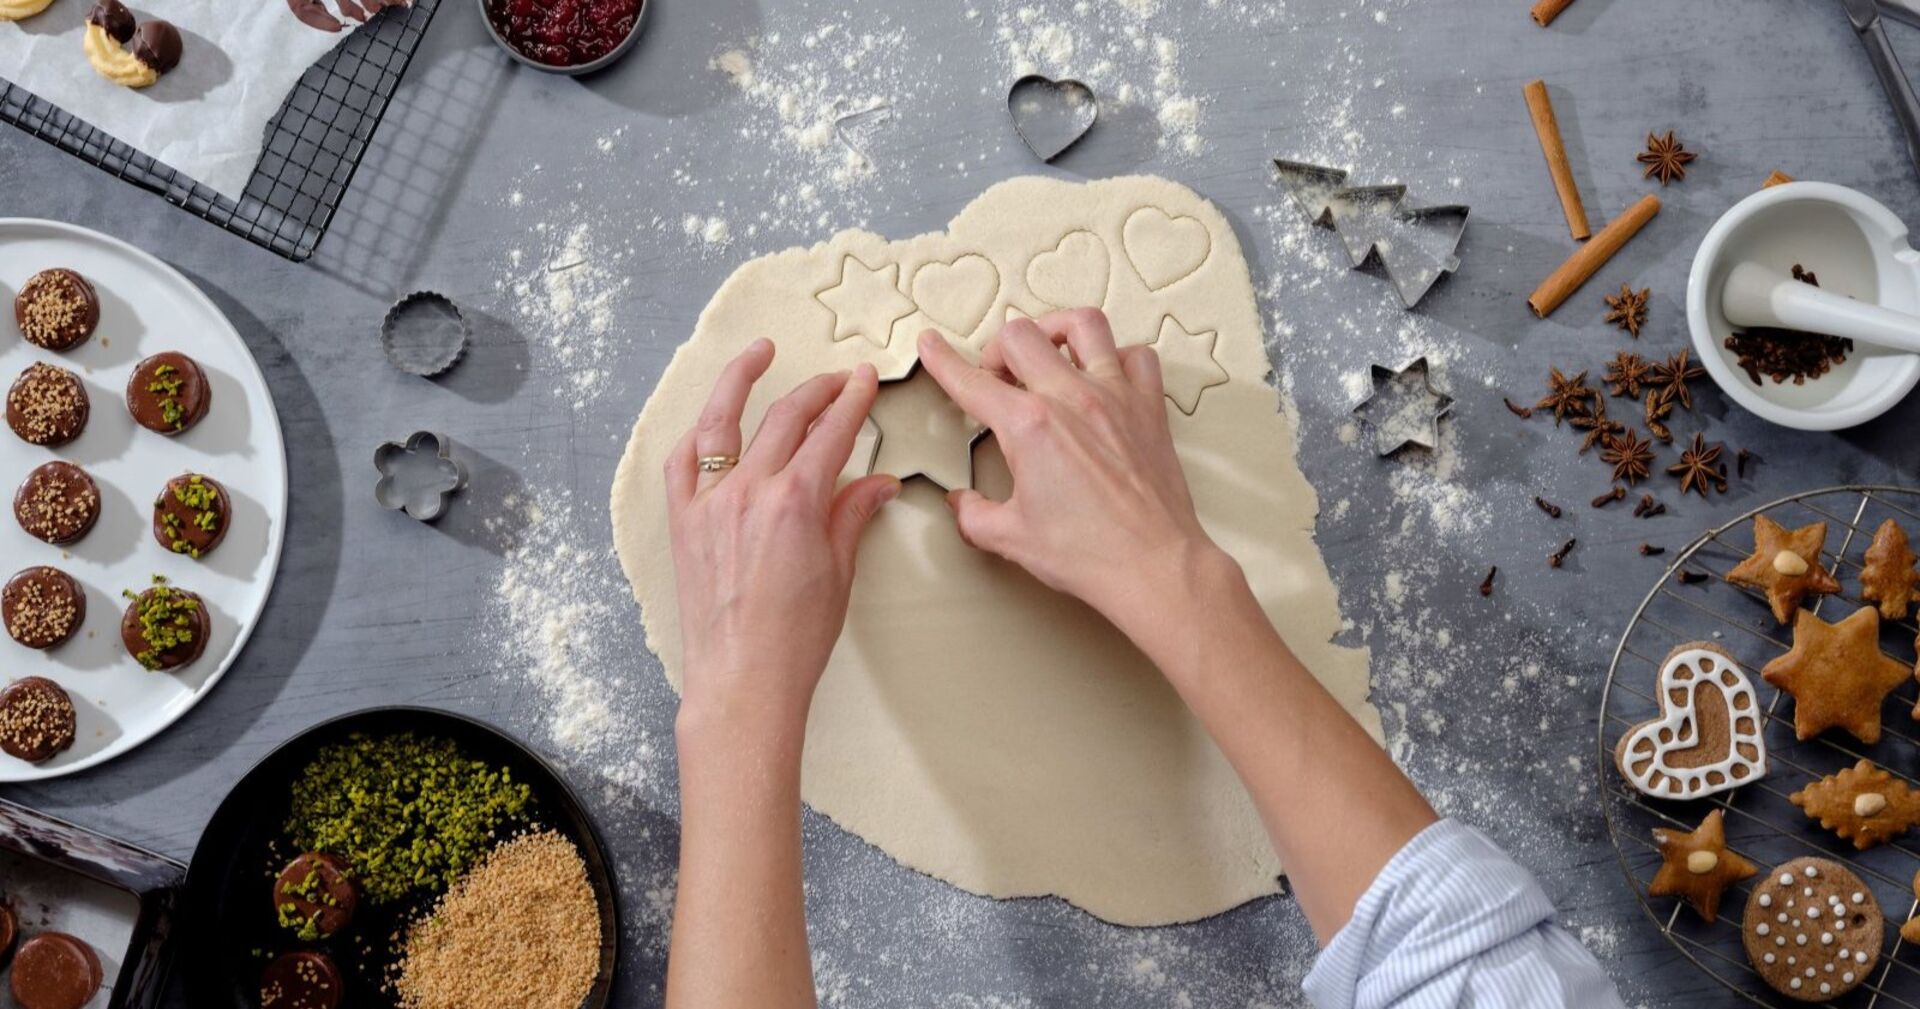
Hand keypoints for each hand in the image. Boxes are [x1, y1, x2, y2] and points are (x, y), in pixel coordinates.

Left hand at [664, 339, 899, 735]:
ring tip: (759, 352)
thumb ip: (852, 514)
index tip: (864, 380)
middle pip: (786, 416)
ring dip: (741, 379)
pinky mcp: (683, 523)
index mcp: (796, 500)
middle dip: (818, 388)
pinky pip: (682, 464)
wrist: (742, 679)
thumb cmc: (796, 637)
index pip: (832, 431)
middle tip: (838, 377)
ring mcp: (709, 503)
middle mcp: (749, 491)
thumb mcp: (840, 571)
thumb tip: (877, 483)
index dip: (853, 400)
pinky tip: (711, 421)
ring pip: (723, 422)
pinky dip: (697, 437)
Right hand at [917, 309, 1225, 640]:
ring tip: (1047, 350)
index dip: (942, 360)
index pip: (971, 381)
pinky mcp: (1149, 409)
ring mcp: (1115, 397)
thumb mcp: (1011, 538)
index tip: (931, 345)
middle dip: (996, 349)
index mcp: (1029, 426)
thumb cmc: (1088, 553)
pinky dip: (1118, 357)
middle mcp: (1071, 399)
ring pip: (1084, 324)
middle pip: (1021, 335)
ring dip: (1056, 330)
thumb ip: (974, 515)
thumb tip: (961, 503)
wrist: (1151, 566)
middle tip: (995, 376)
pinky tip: (1105, 375)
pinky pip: (1137, 357)